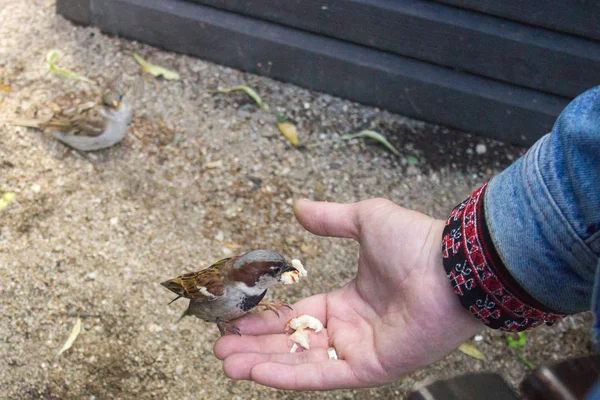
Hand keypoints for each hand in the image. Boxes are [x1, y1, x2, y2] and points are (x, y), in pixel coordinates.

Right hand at [214, 198, 482, 389]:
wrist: (453, 265)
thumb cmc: (415, 242)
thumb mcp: (364, 220)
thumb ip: (330, 220)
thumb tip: (298, 208)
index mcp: (347, 301)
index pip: (297, 314)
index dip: (265, 318)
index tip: (234, 317)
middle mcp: (350, 329)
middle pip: (292, 342)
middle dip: (255, 345)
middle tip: (220, 346)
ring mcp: (360, 350)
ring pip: (301, 362)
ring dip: (262, 363)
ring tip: (226, 363)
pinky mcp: (372, 368)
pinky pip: (324, 376)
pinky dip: (288, 376)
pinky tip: (256, 373)